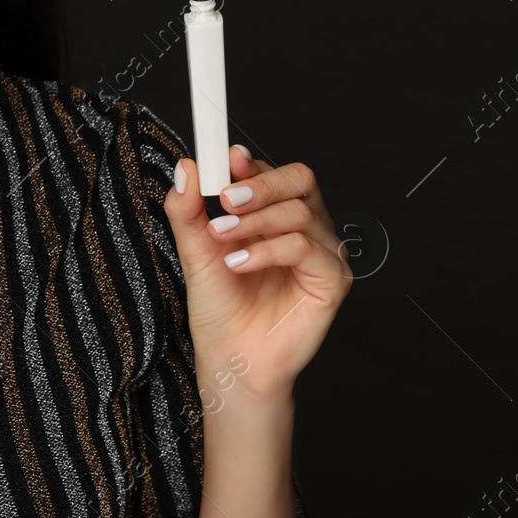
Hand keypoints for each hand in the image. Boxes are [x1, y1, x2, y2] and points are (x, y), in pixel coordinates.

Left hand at [162, 147, 351, 401]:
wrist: (231, 357)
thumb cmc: (219, 305)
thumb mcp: (195, 250)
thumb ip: (188, 209)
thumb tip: (186, 167)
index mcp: (275, 213)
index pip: (273, 172)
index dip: (250, 163)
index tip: (224, 160)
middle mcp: (304, 227)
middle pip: (300, 180)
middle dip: (261, 184)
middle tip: (225, 198)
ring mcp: (322, 252)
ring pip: (300, 213)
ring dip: (255, 222)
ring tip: (222, 238)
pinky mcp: (332, 280)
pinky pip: (307, 249)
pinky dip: (269, 250)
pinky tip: (240, 263)